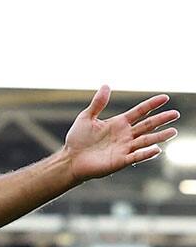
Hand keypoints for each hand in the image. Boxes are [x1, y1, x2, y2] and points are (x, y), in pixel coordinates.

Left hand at [63, 86, 178, 182]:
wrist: (70, 159)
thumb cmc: (77, 139)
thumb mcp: (86, 118)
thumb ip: (98, 103)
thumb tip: (106, 85)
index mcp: (119, 123)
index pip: (140, 111)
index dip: (151, 104)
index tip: (165, 97)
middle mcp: (125, 135)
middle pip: (147, 125)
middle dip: (162, 119)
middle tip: (176, 114)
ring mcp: (124, 148)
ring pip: (146, 140)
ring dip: (160, 136)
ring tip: (173, 131)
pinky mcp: (120, 161)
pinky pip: (136, 156)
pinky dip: (146, 153)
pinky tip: (157, 149)